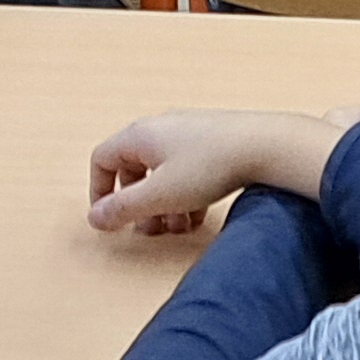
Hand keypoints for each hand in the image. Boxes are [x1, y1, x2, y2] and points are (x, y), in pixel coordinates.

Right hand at [85, 109, 349, 235]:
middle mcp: (161, 129)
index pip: (103, 159)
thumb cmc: (210, 166)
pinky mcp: (212, 143)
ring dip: (163, 205)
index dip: (100, 191)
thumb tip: (95, 217)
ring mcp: (188, 134)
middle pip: (134, 169)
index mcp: (140, 135)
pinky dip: (185, 196)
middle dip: (138, 204)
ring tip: (177, 228)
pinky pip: (186, 172)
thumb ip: (123, 208)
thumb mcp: (159, 195)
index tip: (110, 219)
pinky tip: (198, 218)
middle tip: (149, 230)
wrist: (265, 146)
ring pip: (162, 174)